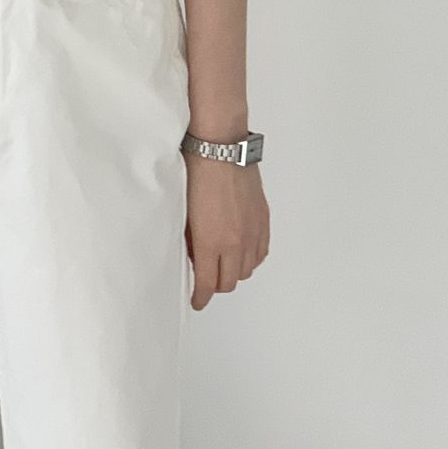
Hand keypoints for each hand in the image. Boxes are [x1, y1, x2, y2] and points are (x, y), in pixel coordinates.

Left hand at [184, 156, 268, 310]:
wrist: (221, 147)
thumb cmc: (197, 172)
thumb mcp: (185, 211)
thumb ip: (191, 239)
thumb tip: (193, 254)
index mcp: (210, 242)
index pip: (207, 284)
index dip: (200, 297)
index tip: (196, 300)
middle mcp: (235, 242)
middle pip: (228, 282)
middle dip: (215, 286)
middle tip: (205, 280)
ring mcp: (252, 232)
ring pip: (246, 271)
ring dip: (234, 272)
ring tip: (222, 263)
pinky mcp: (262, 220)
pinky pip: (261, 253)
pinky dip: (251, 258)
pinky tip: (241, 251)